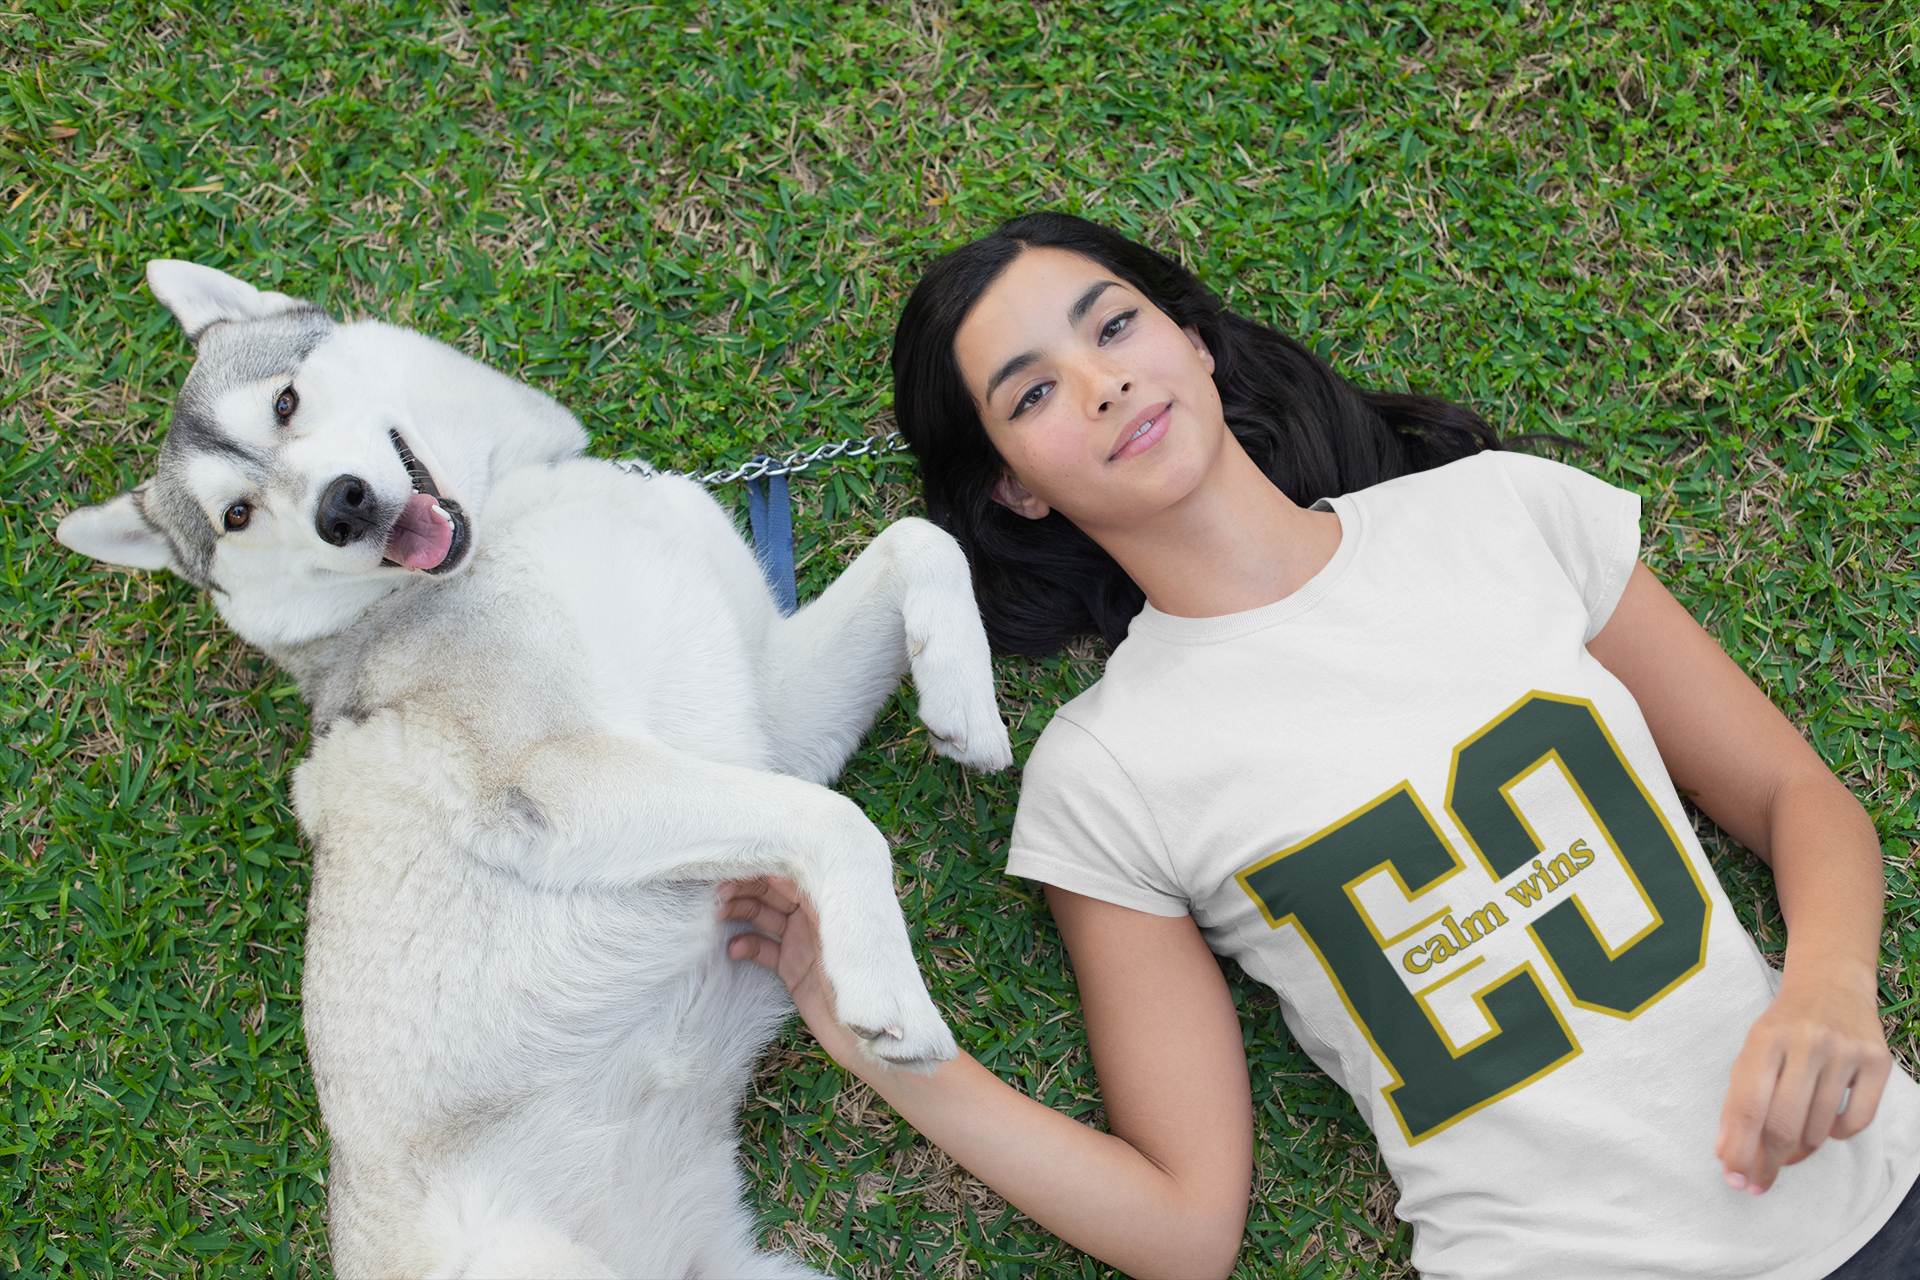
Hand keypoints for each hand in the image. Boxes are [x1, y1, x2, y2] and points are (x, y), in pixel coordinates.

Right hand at [716, 875, 860, 1066]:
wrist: (868, 1038)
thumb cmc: (866, 983)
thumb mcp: (841, 937)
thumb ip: (814, 906)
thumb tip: (780, 873)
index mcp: (834, 900)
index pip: (793, 873)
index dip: (763, 868)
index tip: (734, 867)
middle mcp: (817, 917)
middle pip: (774, 891)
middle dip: (745, 888)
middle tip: (718, 894)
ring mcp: (803, 943)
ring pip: (765, 916)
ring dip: (740, 913)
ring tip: (718, 915)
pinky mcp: (793, 969)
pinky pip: (764, 949)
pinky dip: (747, 946)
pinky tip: (734, 948)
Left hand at [1715, 969, 1891, 1192]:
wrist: (1831, 981)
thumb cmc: (1784, 1025)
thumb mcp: (1752, 1051)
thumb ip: (1738, 1100)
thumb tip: (1727, 1154)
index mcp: (1765, 1039)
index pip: (1749, 1107)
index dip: (1740, 1150)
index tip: (1735, 1179)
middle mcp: (1806, 1043)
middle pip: (1783, 1124)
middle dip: (1767, 1162)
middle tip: (1759, 1183)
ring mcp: (1845, 1051)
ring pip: (1819, 1129)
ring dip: (1799, 1150)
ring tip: (1788, 1149)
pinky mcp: (1878, 1061)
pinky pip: (1856, 1122)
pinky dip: (1836, 1134)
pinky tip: (1824, 1125)